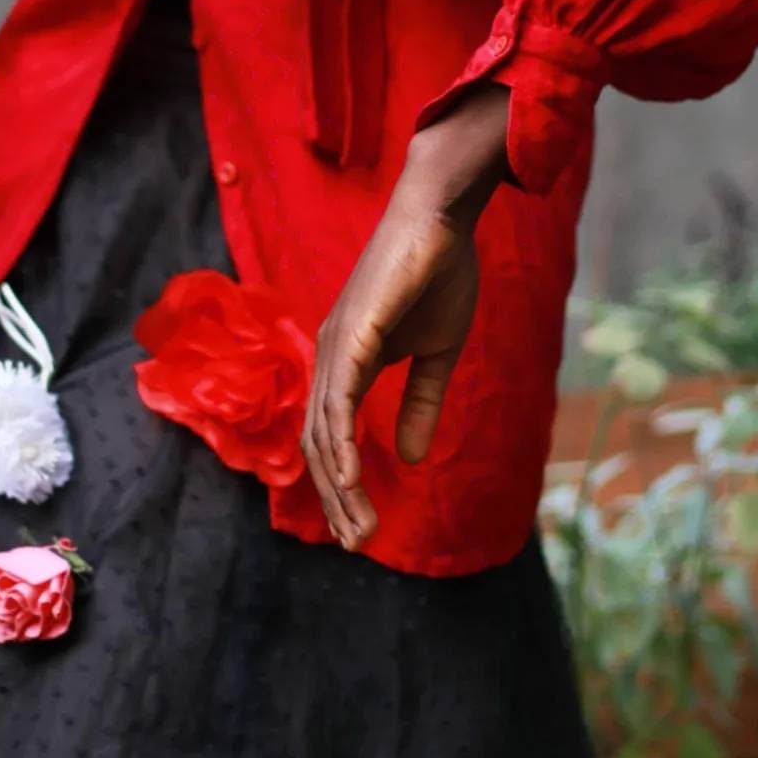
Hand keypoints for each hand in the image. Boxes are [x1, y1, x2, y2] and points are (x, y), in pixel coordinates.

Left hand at [301, 82, 511, 550]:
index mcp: (345, 359)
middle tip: (357, 542)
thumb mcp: (435, 354)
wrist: (440, 216)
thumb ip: (419, 403)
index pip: (330, 434)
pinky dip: (341, 443)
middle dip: (336, 498)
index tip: (361, 526)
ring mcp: (335, 343)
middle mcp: (329, 354)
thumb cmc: (437, 272)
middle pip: (318, 443)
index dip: (341, 483)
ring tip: (359, 527)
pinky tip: (352, 479)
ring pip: (324, 430)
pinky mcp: (351, 333)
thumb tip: (410, 458)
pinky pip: (339, 399)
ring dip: (339, 484)